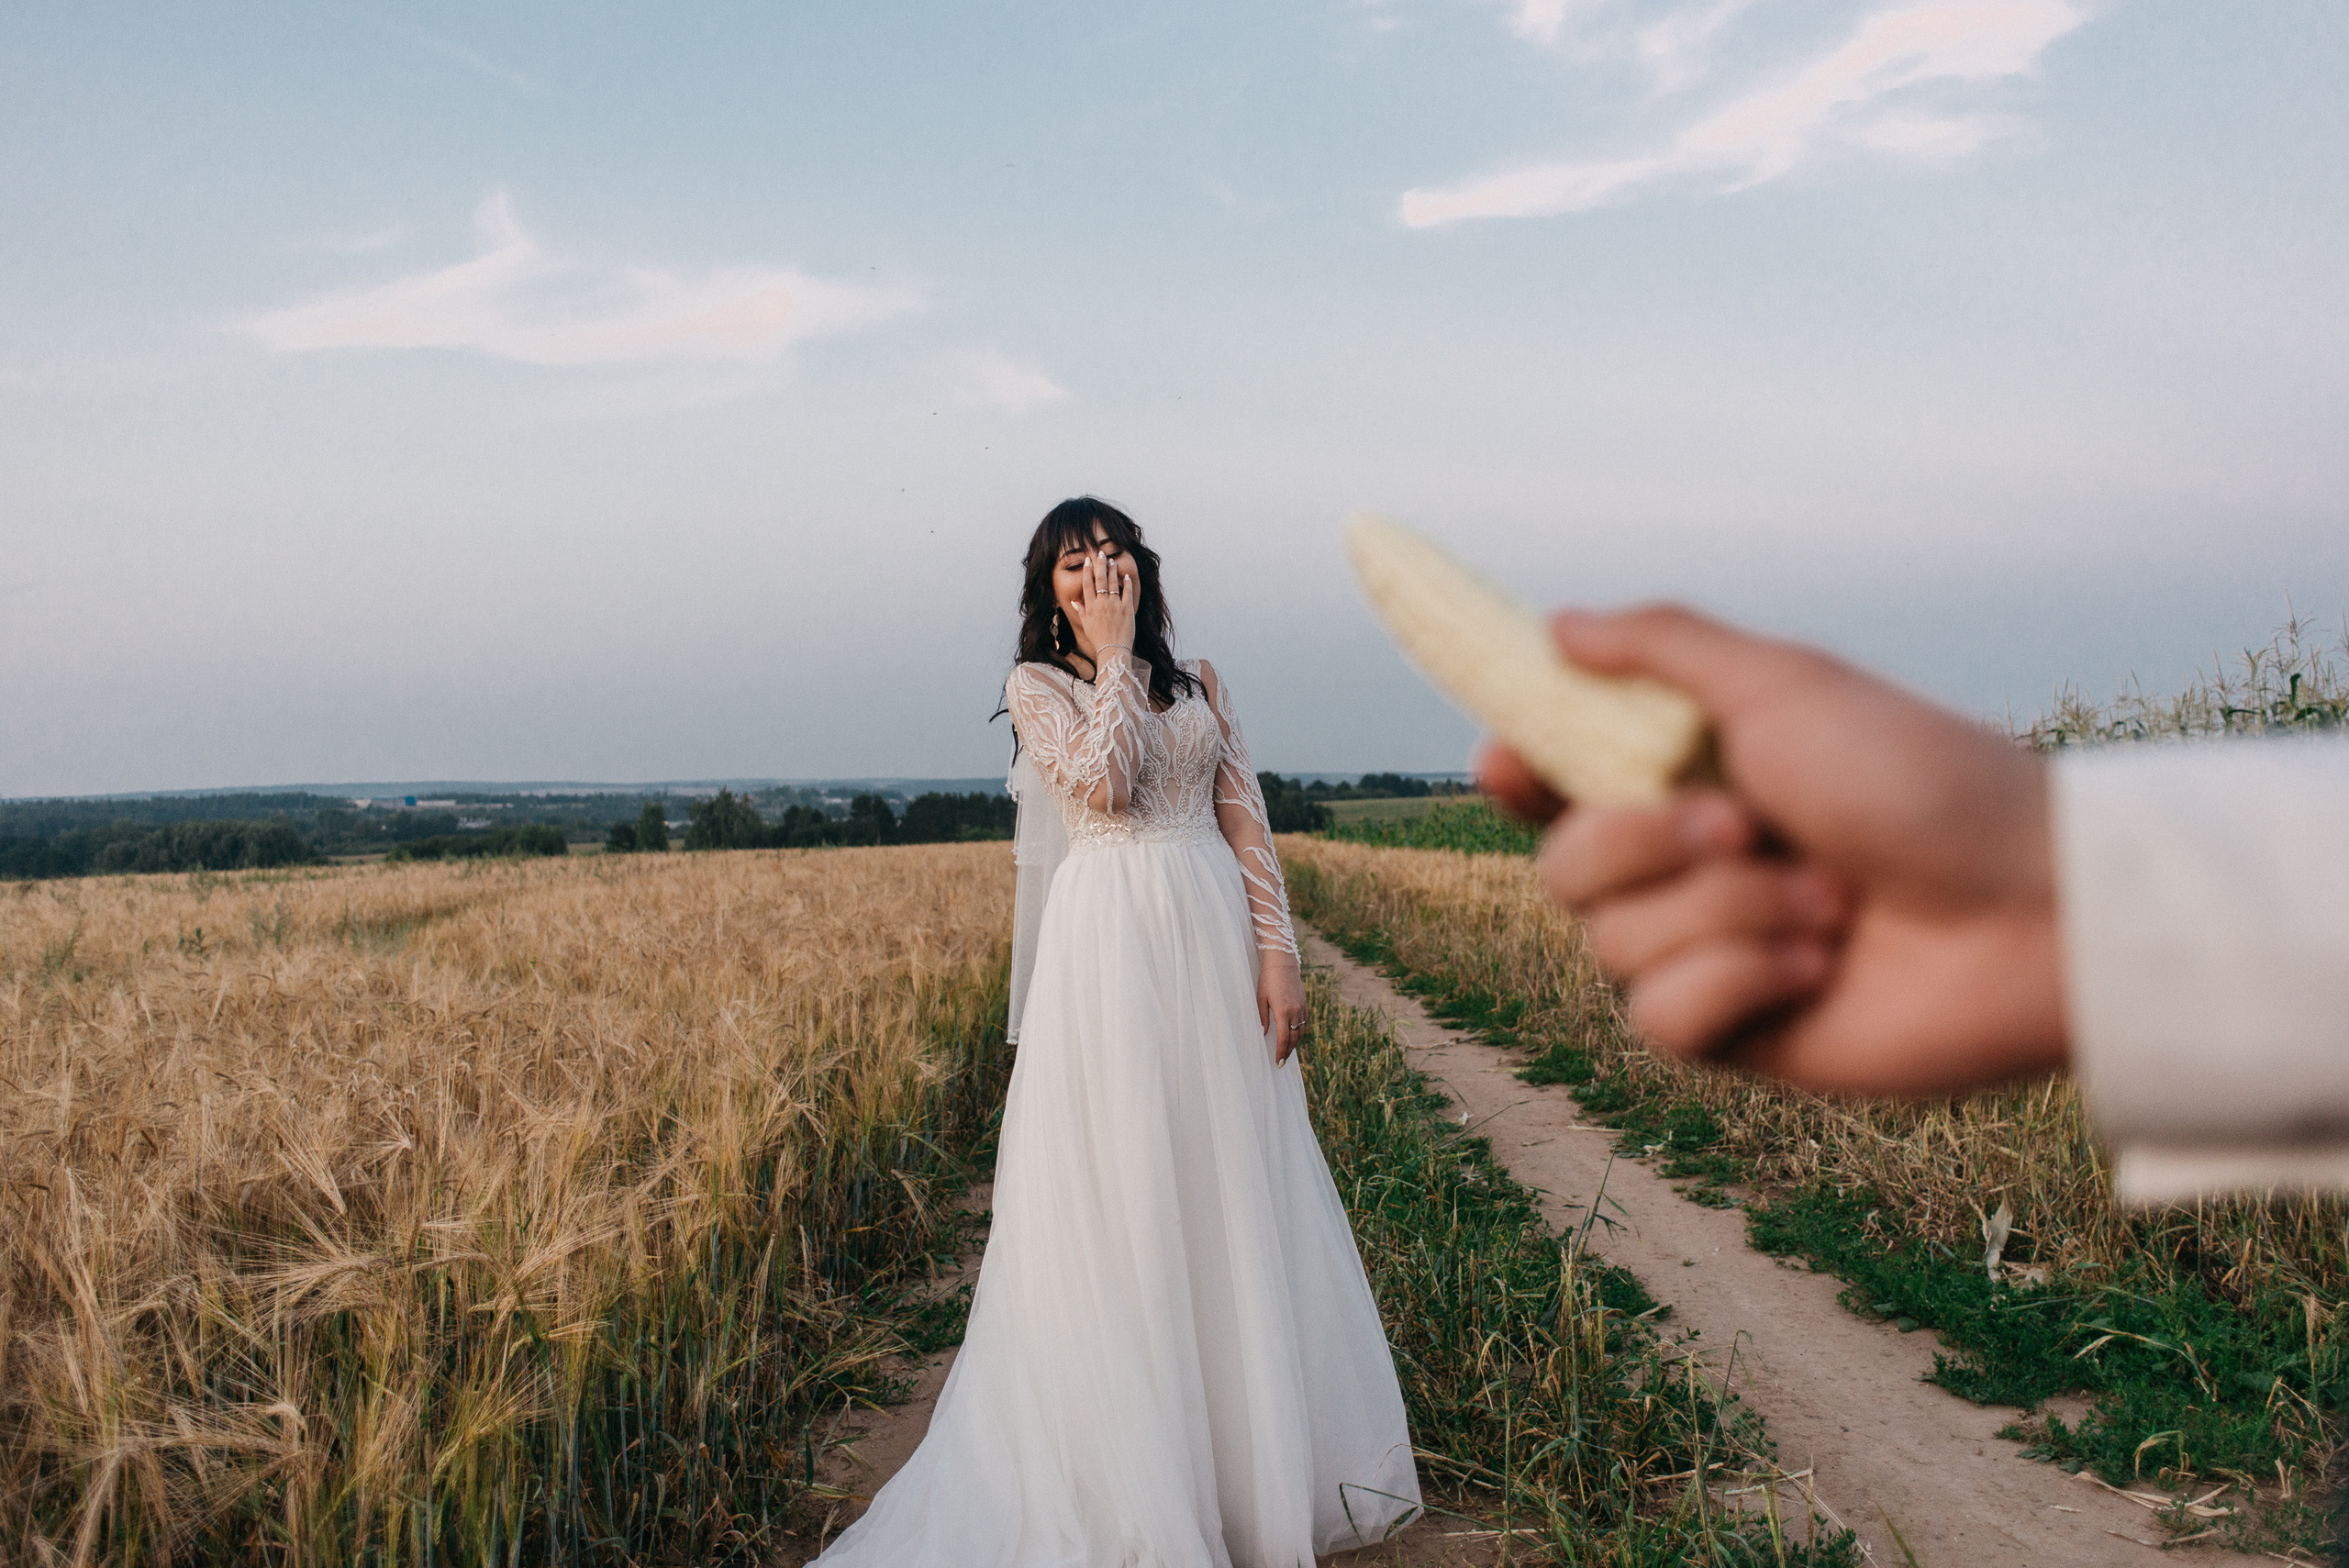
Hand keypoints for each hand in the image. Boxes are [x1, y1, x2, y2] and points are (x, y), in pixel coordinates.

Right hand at [1068, 548, 1137, 657]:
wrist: (1113, 649)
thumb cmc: (1099, 639)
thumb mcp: (1086, 625)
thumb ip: (1082, 611)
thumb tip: (1075, 601)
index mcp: (1091, 607)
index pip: (1088, 584)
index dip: (1087, 571)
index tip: (1088, 560)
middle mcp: (1102, 603)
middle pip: (1100, 579)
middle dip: (1100, 564)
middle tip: (1100, 553)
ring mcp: (1115, 605)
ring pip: (1113, 583)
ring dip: (1112, 570)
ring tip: (1112, 561)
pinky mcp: (1127, 609)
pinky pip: (1127, 592)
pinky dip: (1127, 582)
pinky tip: (1126, 575)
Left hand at [1259, 954, 1307, 1063]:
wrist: (1283, 963)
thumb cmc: (1268, 979)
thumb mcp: (1261, 998)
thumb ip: (1263, 1017)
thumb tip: (1265, 1034)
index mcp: (1283, 1011)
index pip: (1283, 1038)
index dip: (1281, 1052)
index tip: (1278, 1062)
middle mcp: (1295, 1011)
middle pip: (1294, 1038)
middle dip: (1288, 1051)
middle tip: (1282, 1062)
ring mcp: (1302, 1007)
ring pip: (1301, 1032)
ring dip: (1295, 1044)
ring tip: (1288, 1052)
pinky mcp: (1305, 1003)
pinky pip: (1304, 1022)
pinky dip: (1300, 1032)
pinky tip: (1295, 1037)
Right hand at [1478, 605, 2066, 1098]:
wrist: (2033, 912)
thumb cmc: (1925, 780)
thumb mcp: (1787, 684)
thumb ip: (1662, 649)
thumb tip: (1554, 627)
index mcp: (1698, 776)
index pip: (1563, 783)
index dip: (1520, 776)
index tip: (1504, 759)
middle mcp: (1692, 866)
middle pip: (1563, 867)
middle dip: (1643, 843)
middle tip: (1743, 824)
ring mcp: (1712, 952)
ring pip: (1611, 944)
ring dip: (1723, 911)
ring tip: (1829, 902)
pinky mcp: (1739, 1035)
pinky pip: (1660, 1018)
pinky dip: (1739, 980)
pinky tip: (1821, 967)